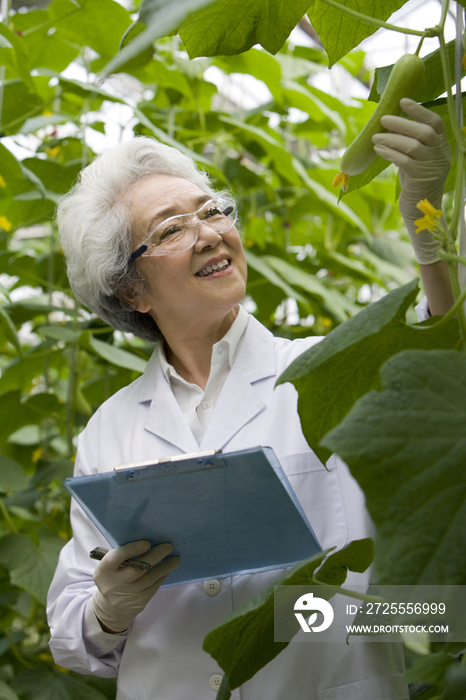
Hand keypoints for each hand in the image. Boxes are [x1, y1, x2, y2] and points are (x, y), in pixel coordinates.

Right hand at [92, 540, 179, 632]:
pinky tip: (167, 569)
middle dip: (154, 556)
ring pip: (149, 579)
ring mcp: (126, 595)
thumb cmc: (113, 576)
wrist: (110, 606)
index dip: (132, 549)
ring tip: (176, 559)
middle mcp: (114, 583)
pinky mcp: (138, 603)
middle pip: (136, 569)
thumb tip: (147, 539)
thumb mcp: (110, 566)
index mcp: (105, 569)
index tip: (147, 543)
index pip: (116, 558)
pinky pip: (153, 588)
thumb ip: (123, 555)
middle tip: (168, 546)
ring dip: (164, 567)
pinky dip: (161, 577)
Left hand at [372, 98, 451, 264]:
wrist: (419, 210)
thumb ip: (410, 144)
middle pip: (424, 132)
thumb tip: (389, 125)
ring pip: (413, 146)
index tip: (403, 101)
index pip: (435, 123)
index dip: (419, 110)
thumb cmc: (415, 183)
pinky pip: (404, 161)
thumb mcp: (416, 160)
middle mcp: (440, 155)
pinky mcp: (420, 179)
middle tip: (383, 119)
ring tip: (375, 137)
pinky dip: (390, 153)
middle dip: (402, 123)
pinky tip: (378, 150)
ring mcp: (432, 167)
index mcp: (442, 147)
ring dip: (392, 139)